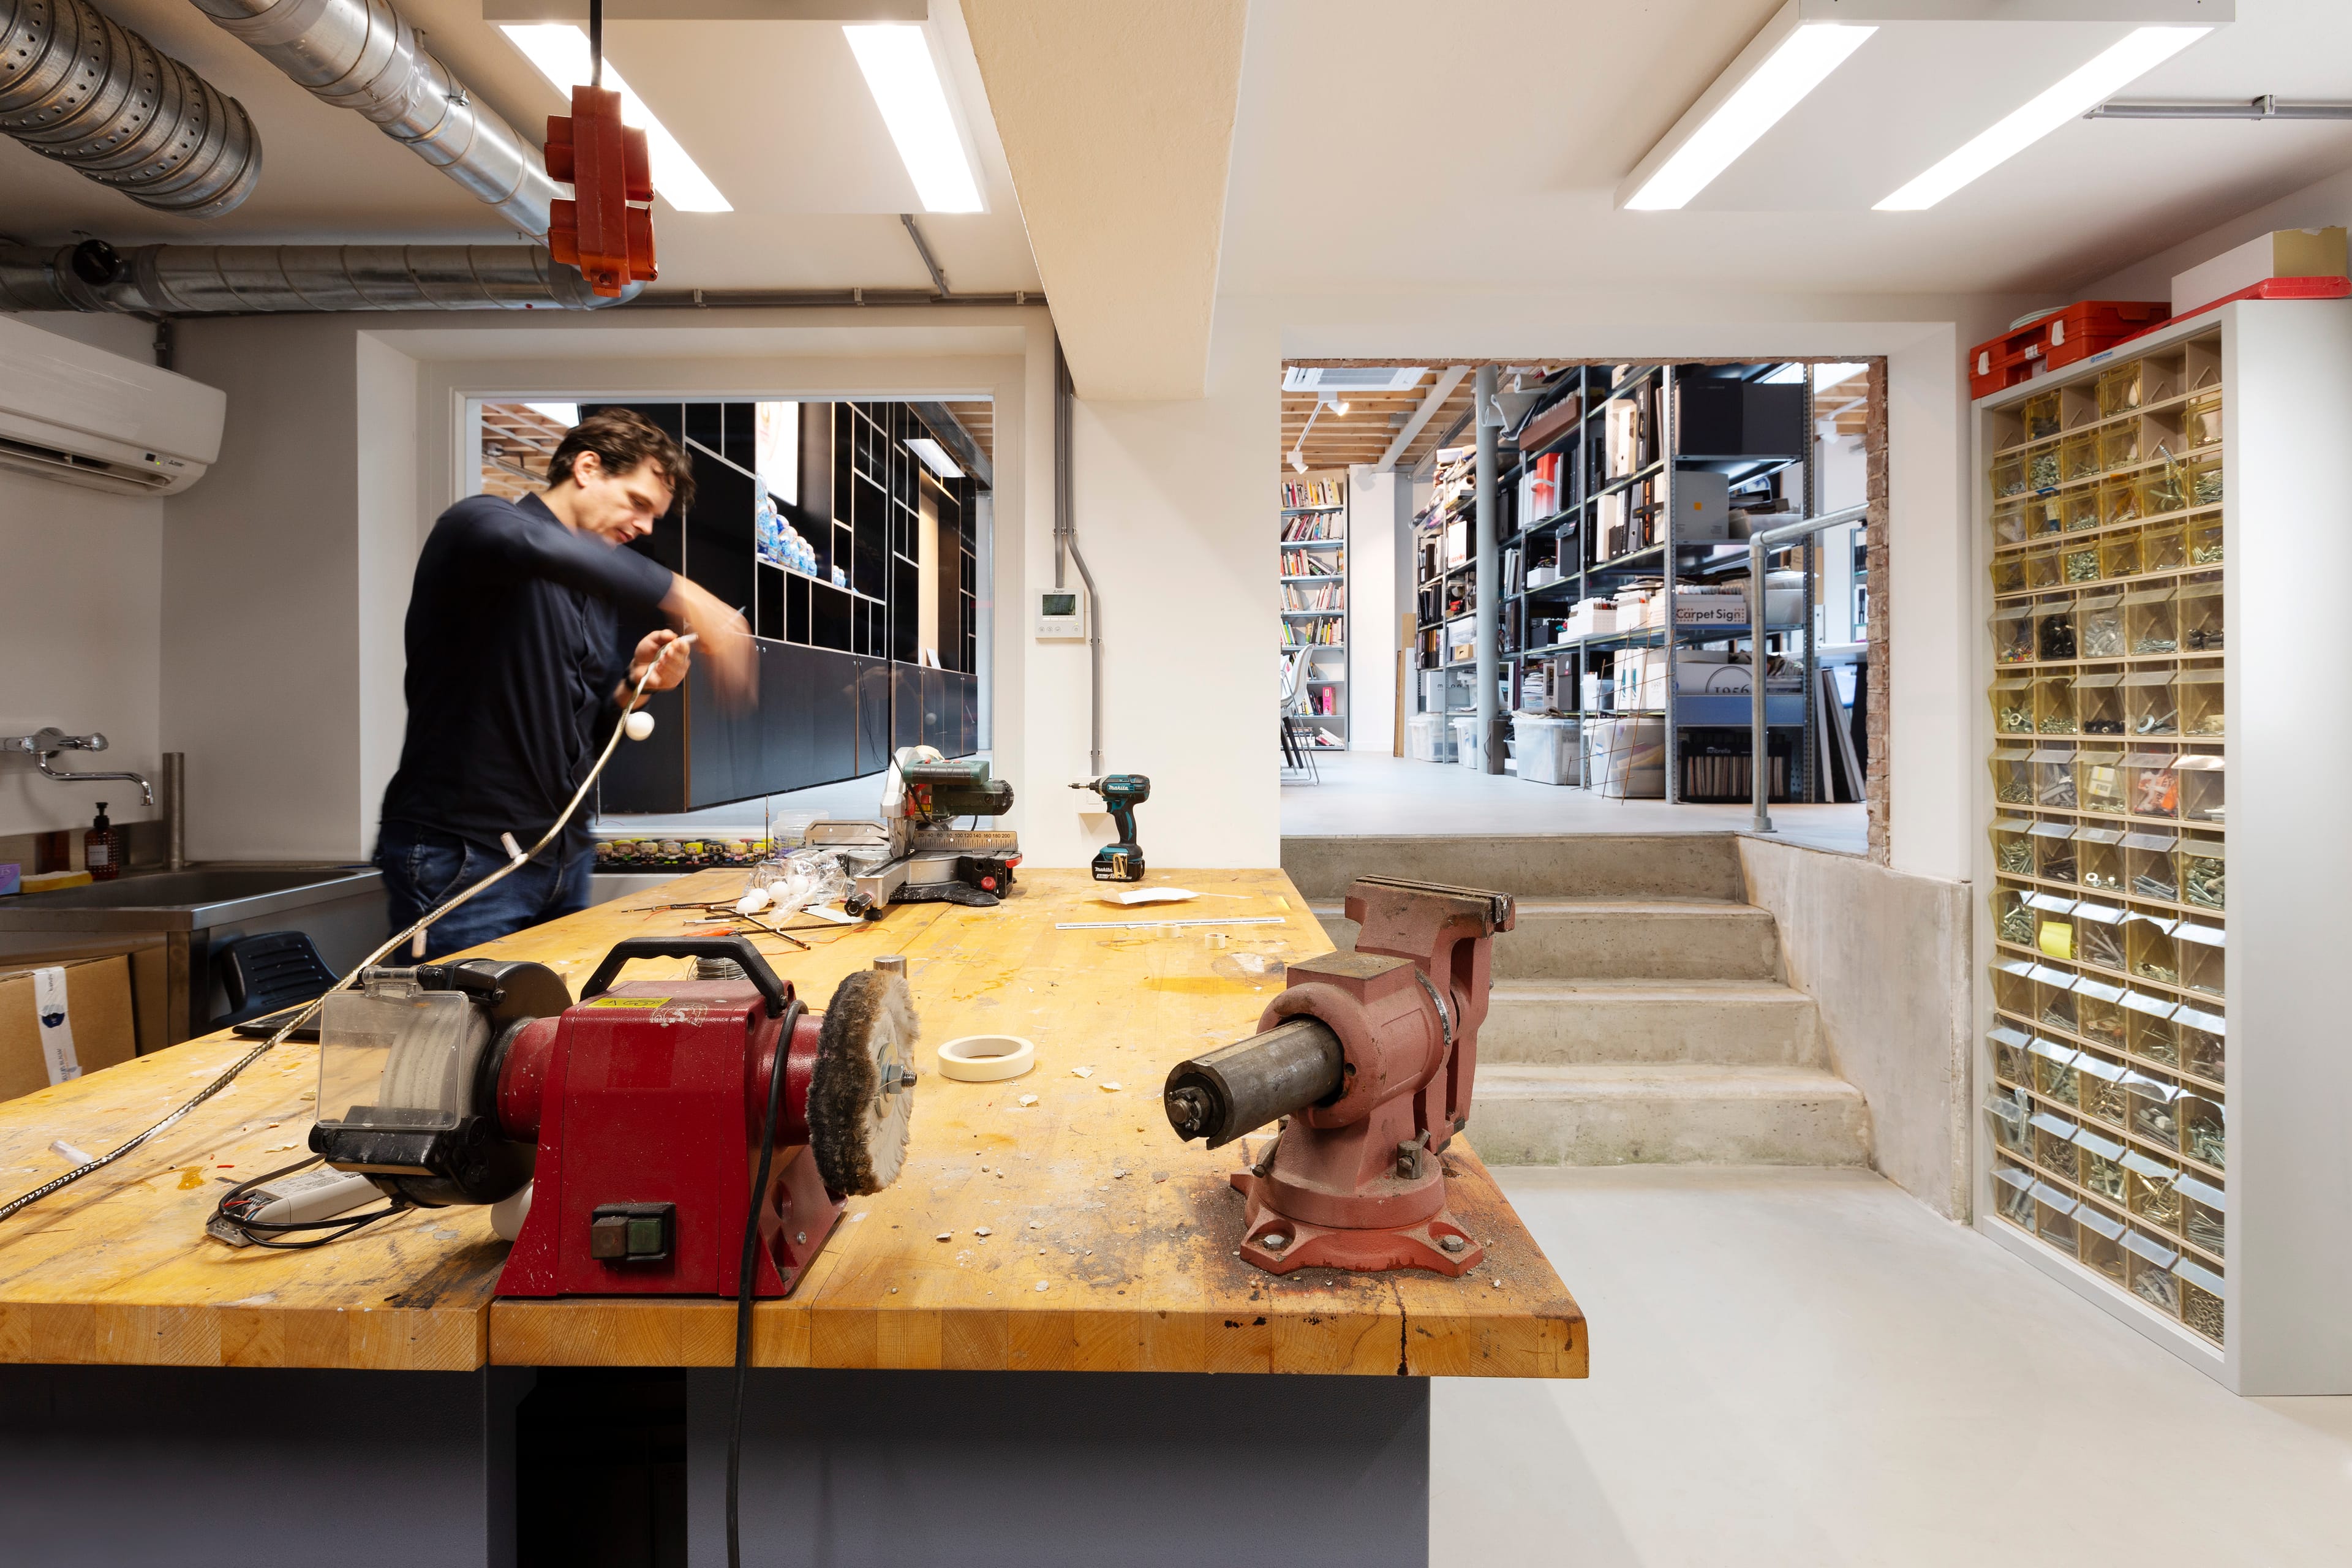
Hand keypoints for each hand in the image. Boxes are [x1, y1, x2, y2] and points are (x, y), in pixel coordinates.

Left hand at [623, 628, 692, 701]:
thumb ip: (662, 635)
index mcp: (678, 650)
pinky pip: (671, 679)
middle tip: (665, 652)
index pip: (685, 648)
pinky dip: (664, 673)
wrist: (636, 667)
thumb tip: (674, 636)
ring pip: (678, 670)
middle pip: (683, 660)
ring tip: (659, 661)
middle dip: (674, 656)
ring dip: (668, 665)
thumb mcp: (651, 639)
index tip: (674, 643)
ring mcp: (677, 673)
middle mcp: (680, 662)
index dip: (681, 646)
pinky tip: (657, 669)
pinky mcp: (671, 683)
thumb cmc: (646, 653)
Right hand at [660, 577, 756, 708]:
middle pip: (743, 664)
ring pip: (732, 668)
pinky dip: (719, 681)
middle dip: (745, 684)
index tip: (750, 687)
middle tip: (748, 701)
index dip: (748, 673)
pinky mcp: (713, 642)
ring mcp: (726, 637)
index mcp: (738, 628)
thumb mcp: (711, 627)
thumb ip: (716, 641)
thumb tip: (714, 653)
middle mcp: (736, 633)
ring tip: (732, 703)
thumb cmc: (694, 610)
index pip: (747, 655)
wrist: (684, 596)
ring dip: (731, 687)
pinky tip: (719, 692)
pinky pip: (718, 666)